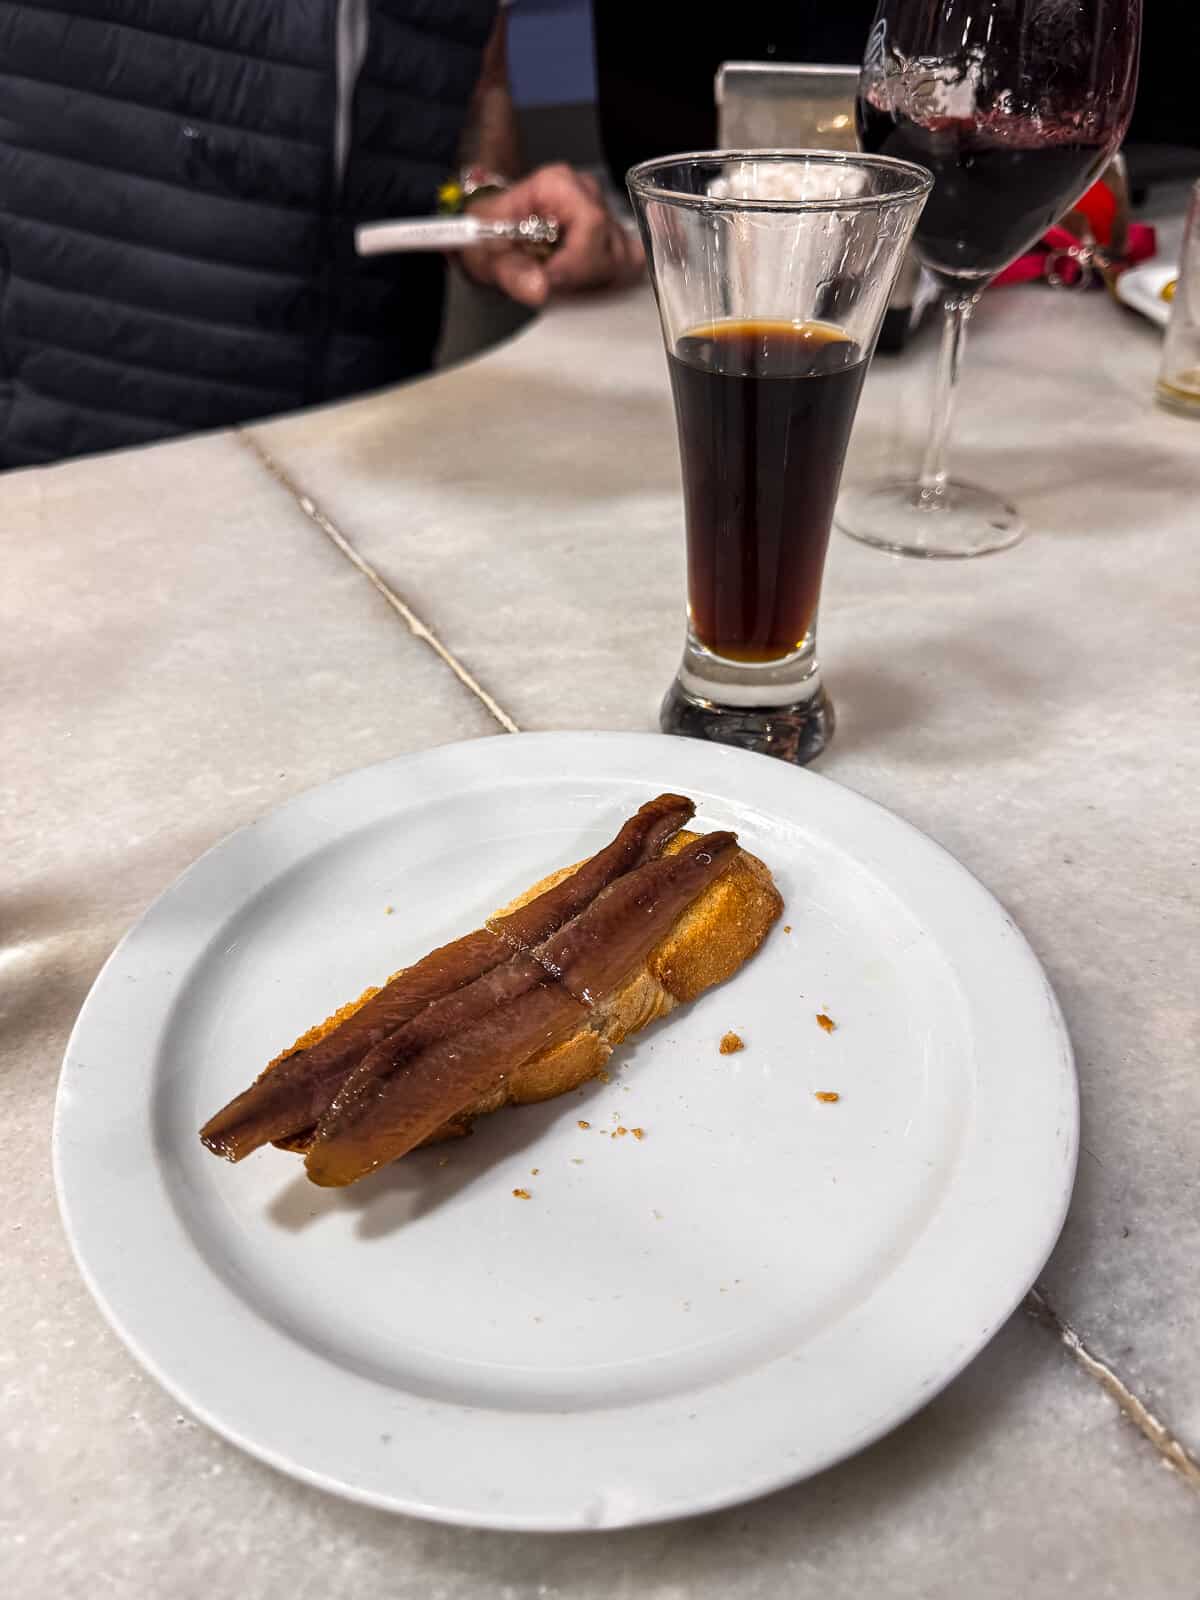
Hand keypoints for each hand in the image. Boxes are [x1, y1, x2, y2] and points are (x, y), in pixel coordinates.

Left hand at [461, 163, 644, 307]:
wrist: (490, 231)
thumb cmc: (489, 234)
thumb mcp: (486, 255)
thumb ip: (512, 272)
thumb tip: (541, 289)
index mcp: (559, 184)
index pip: (592, 225)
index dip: (575, 262)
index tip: (550, 281)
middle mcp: (587, 193)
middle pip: (610, 246)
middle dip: (581, 276)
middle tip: (547, 279)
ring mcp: (604, 213)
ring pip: (622, 259)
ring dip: (592, 280)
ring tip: (559, 277)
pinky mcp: (613, 235)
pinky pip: (629, 262)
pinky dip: (607, 278)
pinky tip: (580, 280)